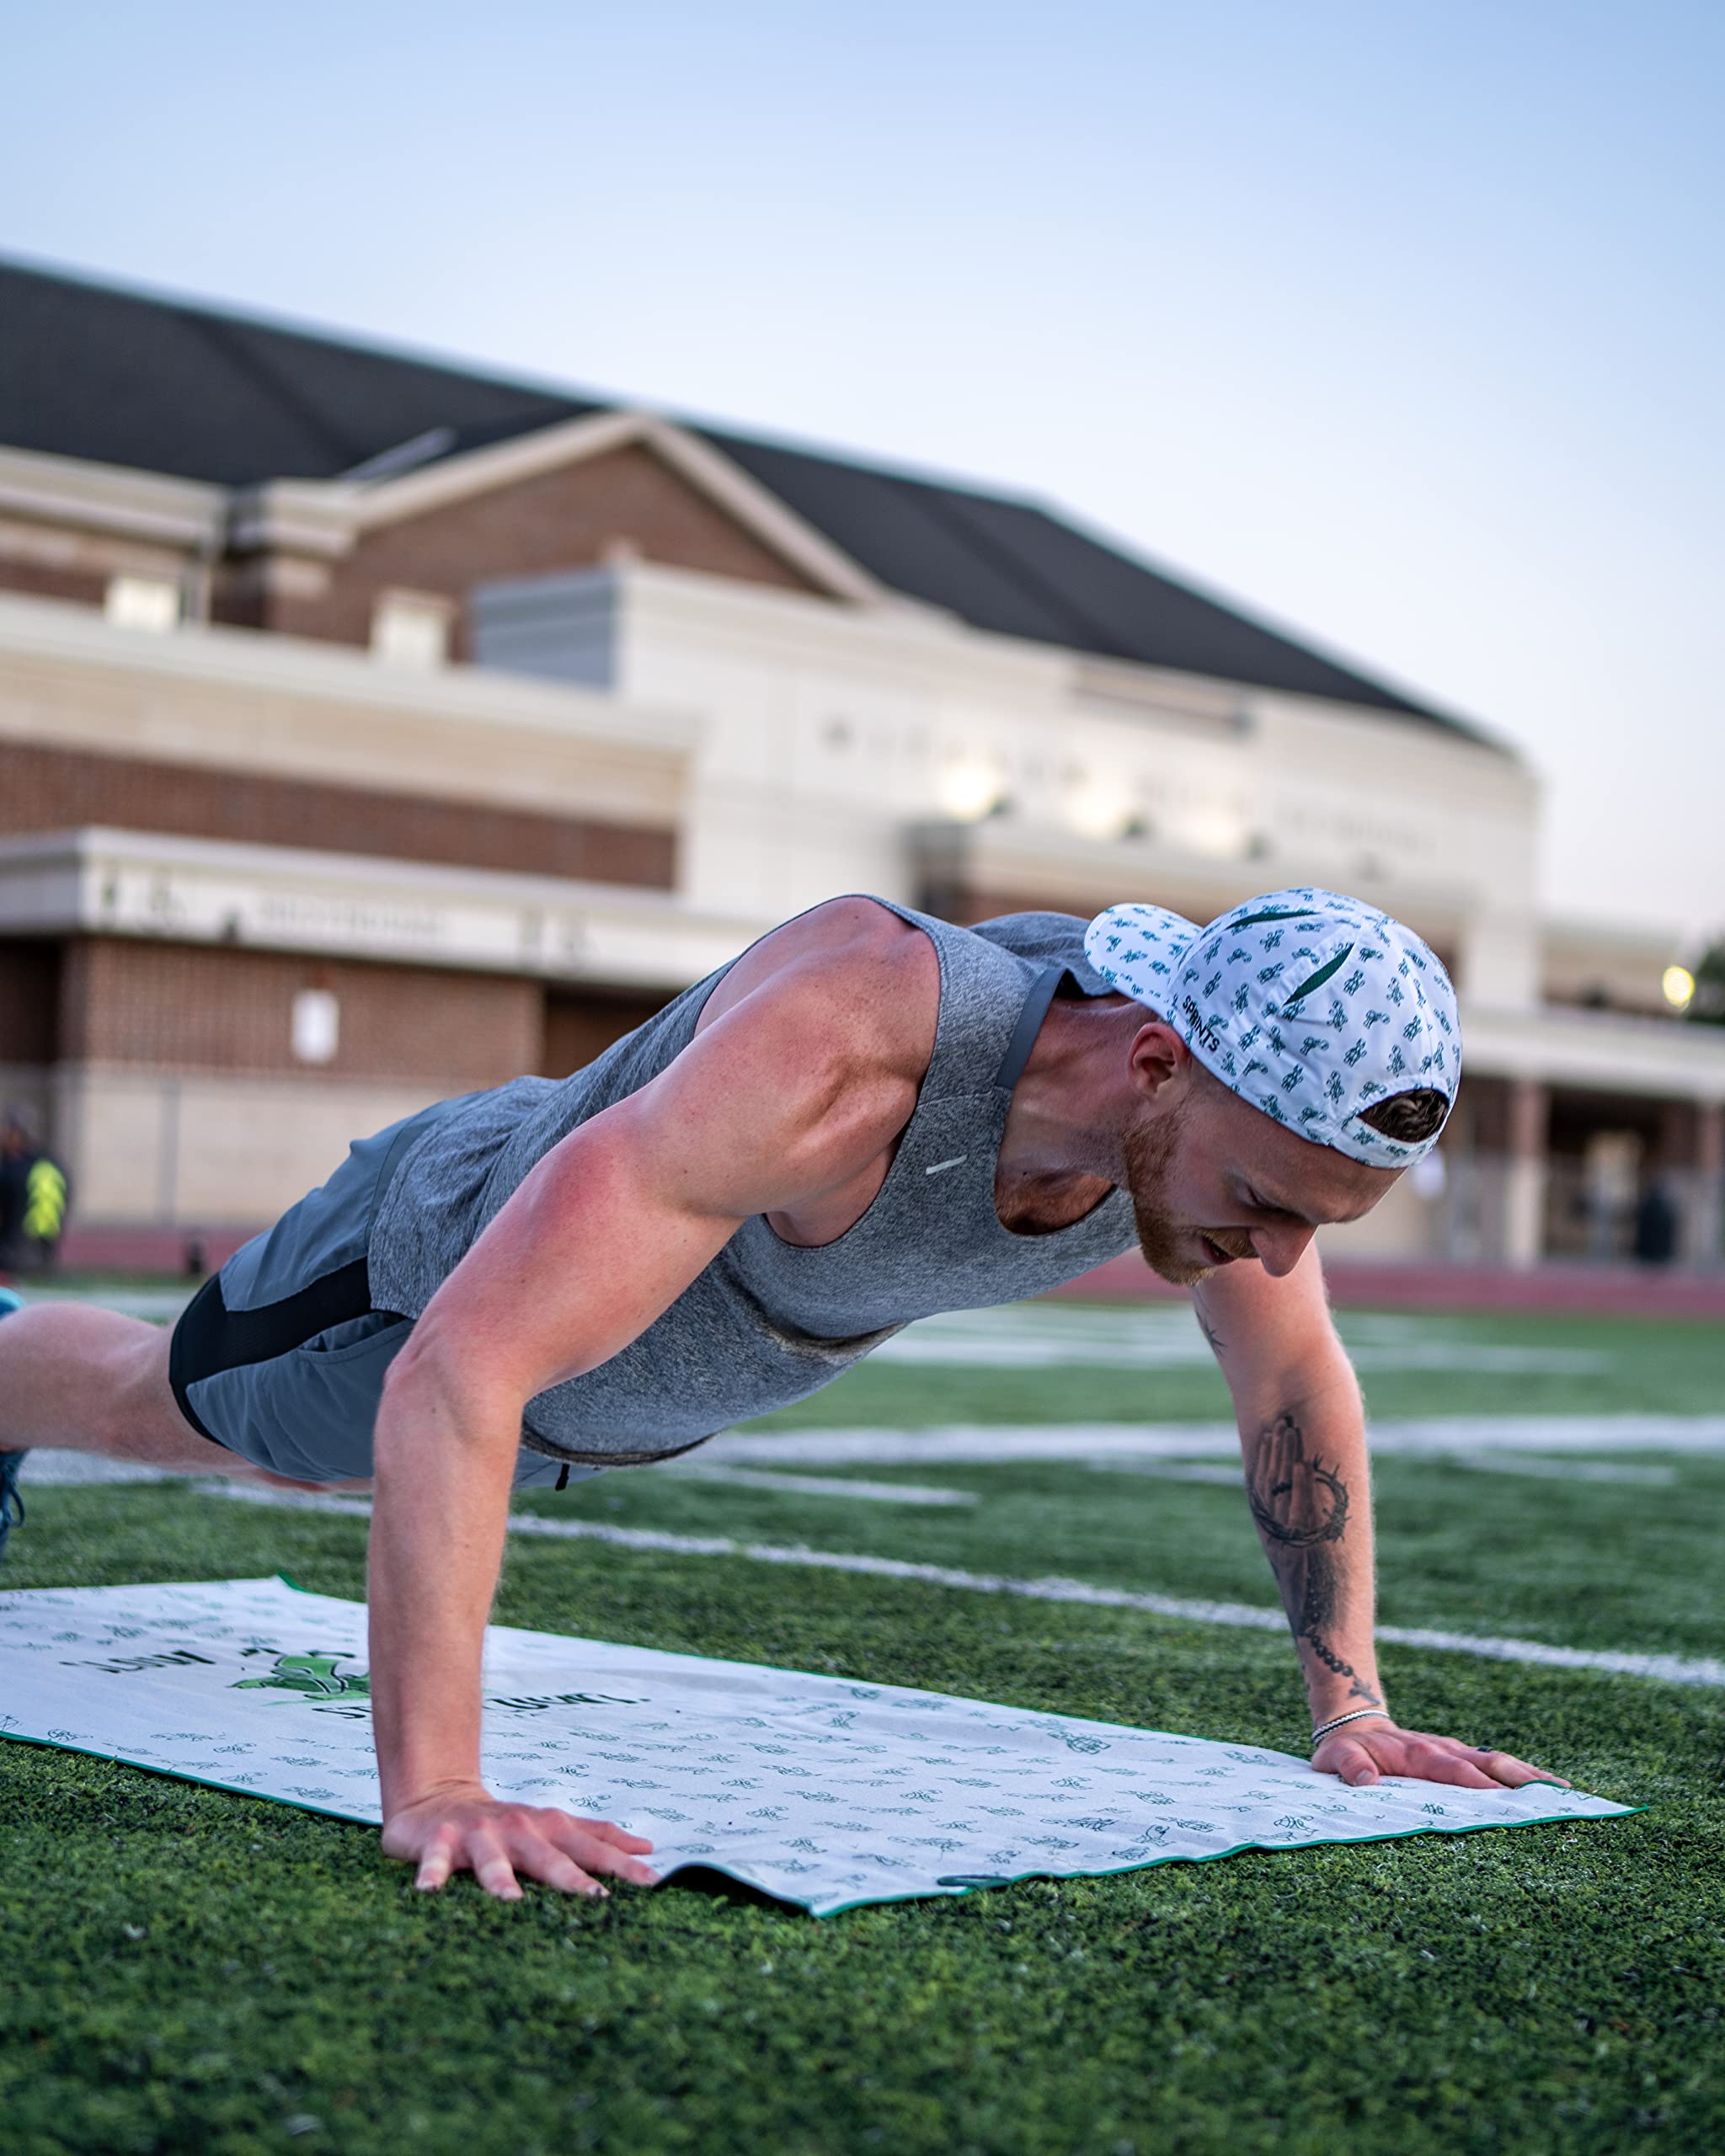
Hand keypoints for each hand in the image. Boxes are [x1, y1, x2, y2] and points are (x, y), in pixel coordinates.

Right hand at [381, 1783, 659, 1899]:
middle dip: (572, 1878)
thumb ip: (597, 1838)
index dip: (622, 1865)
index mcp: (548, 1829)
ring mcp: (479, 1836)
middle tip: (597, 1900)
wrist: (440, 1797)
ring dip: (501, 1879)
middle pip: (549, 1856)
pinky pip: (435, 1862)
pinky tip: (428, 1893)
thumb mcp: (553, 1827)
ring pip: (492, 1861)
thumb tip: (648, 1848)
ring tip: (512, 1902)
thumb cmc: (508, 1825)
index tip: (652, 1883)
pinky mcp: (440, 1843)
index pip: (591, 1848)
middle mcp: (518, 1830)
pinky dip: (432, 1875)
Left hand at [1312, 1717, 1569, 1792]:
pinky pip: (1497, 1766)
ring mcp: (1457, 1753)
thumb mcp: (1334, 1758)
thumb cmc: (1345, 1750)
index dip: (1479, 1784)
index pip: (1455, 1771)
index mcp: (1420, 1754)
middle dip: (1523, 1780)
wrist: (1354, 1726)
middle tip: (1559, 1797)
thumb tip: (1365, 1779)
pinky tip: (1550, 1791)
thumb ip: (1348, 1765)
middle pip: (1490, 1764)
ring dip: (1532, 1777)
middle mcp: (1445, 1751)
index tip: (1507, 1798)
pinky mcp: (1462, 1758)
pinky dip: (1524, 1777)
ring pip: (1500, 1763)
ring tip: (1568, 1793)